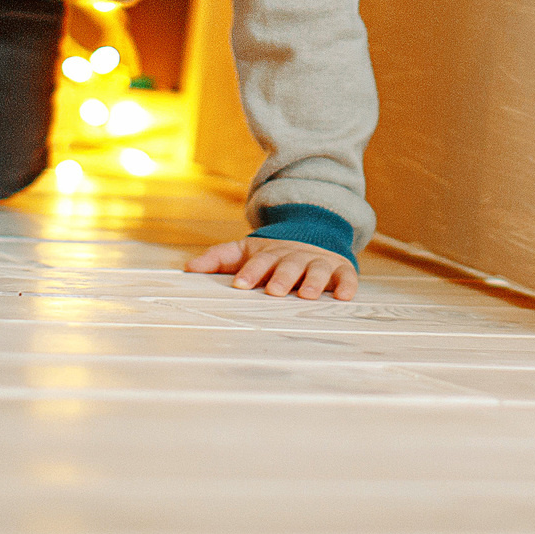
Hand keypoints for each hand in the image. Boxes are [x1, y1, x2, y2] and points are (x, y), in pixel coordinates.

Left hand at [186, 235, 357, 299]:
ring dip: (314, 281)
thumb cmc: (273, 256)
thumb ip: (218, 258)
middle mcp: (296, 256)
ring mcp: (320, 262)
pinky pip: (346, 276)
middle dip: (282, 277)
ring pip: (318, 269)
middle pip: (289, 264)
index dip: (251, 272)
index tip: (240, 285)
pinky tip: (344, 296)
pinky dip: (347, 285)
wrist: (312, 237)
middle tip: (274, 291)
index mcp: (272, 253)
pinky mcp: (341, 269)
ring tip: (307, 295)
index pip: (260, 261)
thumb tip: (188, 268)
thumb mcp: (246, 253)